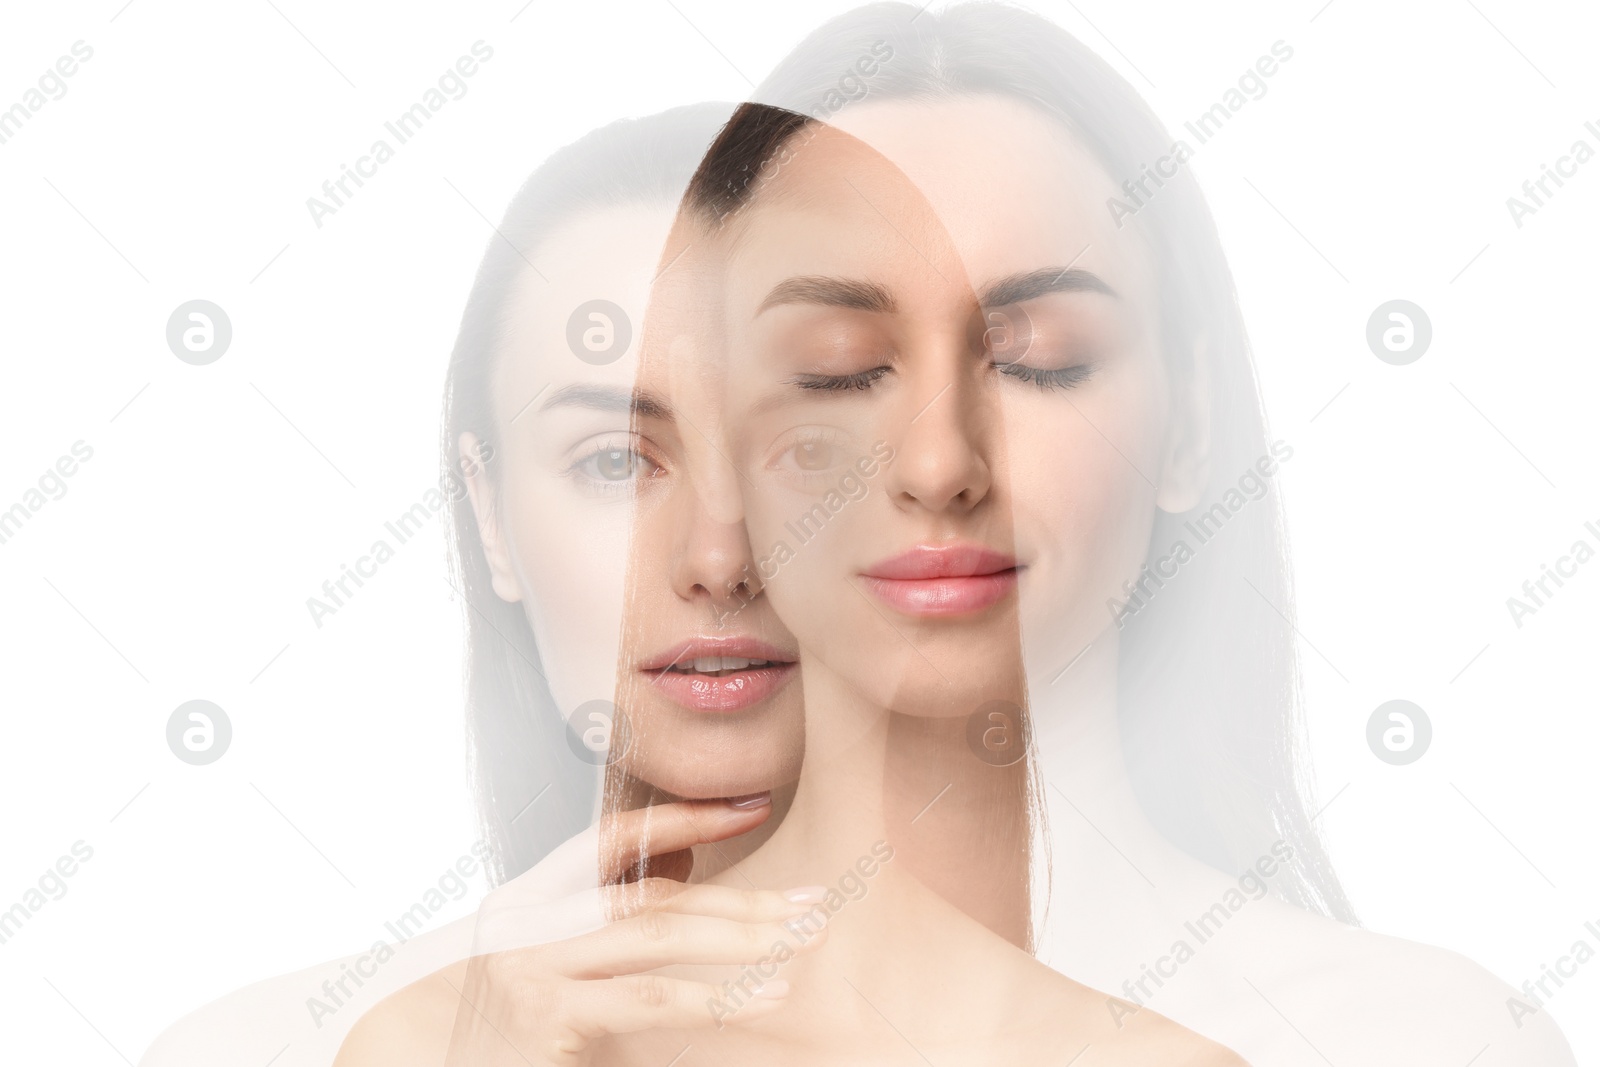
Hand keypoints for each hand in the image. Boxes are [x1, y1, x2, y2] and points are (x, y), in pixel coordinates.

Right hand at [440, 795, 822, 1065]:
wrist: (395, 1059)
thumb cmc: (478, 1031)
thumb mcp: (535, 972)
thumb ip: (597, 945)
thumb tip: (687, 919)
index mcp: (532, 899)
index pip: (615, 838)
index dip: (684, 817)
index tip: (750, 806)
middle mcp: (533, 920)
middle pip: (656, 893)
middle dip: (741, 896)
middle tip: (814, 900)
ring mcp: (536, 964)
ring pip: (659, 933)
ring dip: (742, 936)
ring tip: (802, 940)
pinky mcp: (547, 1015)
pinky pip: (646, 998)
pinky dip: (714, 997)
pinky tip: (763, 997)